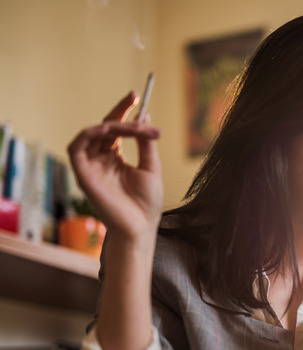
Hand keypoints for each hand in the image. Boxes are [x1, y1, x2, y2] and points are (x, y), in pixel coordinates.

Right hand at [67, 91, 162, 241]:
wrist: (141, 226)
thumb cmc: (147, 203)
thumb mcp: (151, 167)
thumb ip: (146, 143)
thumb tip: (145, 117)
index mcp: (116, 158)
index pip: (116, 129)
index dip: (124, 112)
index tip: (137, 97)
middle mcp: (101, 160)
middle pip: (105, 128)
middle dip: (119, 111)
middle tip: (134, 98)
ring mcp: (91, 167)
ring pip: (93, 134)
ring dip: (112, 124)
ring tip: (133, 126)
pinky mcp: (83, 175)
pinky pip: (77, 148)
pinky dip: (89, 135)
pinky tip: (108, 130)